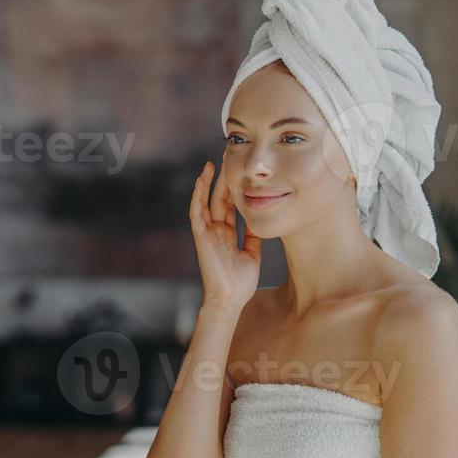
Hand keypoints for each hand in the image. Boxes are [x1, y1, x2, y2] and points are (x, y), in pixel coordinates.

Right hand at [190, 156, 262, 310]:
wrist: (230, 299)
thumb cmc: (240, 282)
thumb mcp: (252, 253)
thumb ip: (253, 236)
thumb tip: (260, 220)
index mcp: (226, 234)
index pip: (229, 206)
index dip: (233, 188)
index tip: (239, 171)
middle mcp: (215, 230)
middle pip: (218, 199)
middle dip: (222, 179)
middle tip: (228, 159)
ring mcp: (207, 233)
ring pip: (206, 202)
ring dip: (208, 183)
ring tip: (213, 164)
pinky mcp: (201, 237)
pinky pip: (197, 212)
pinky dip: (198, 196)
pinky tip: (201, 180)